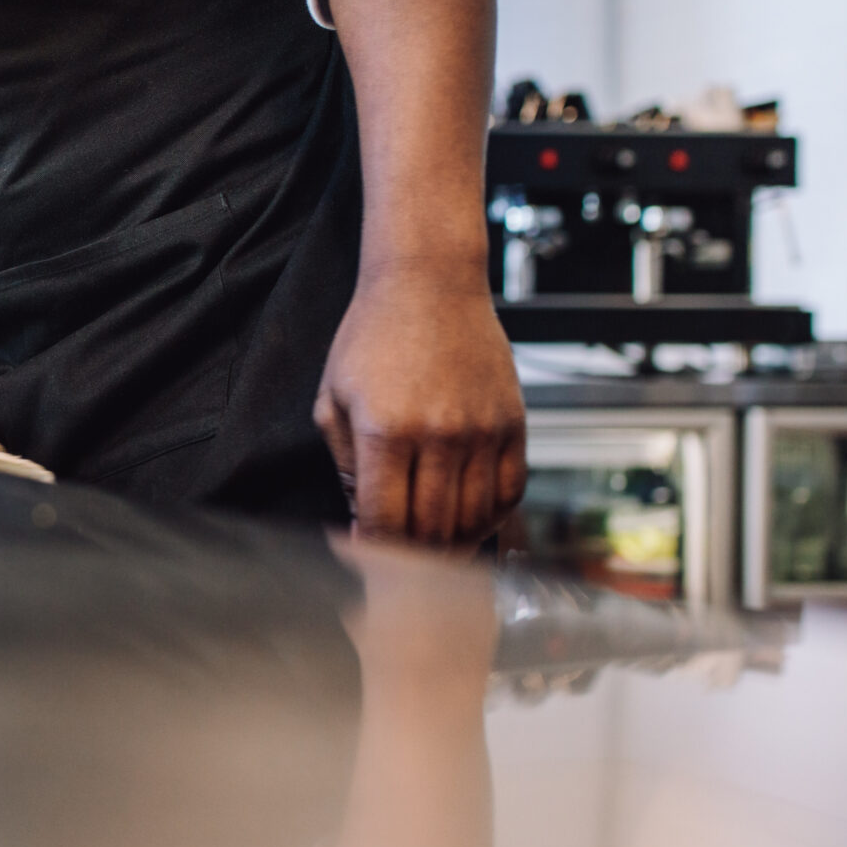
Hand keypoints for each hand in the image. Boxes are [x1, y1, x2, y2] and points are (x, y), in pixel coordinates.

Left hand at [314, 266, 525, 546]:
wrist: (430, 283)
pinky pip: (511, 491)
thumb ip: (345, 465)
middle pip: (431, 530)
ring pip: (474, 519)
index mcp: (385, 431)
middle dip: (409, 558)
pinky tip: (469, 521)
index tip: (365, 560)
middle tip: (397, 563)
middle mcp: (439, 435)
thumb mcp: (334, 398)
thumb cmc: (372, 338)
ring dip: (451, 544)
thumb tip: (362, 521)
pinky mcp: (513, 422)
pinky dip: (491, 517)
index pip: (385, 521)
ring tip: (430, 549)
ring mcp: (482, 431)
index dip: (373, 553)